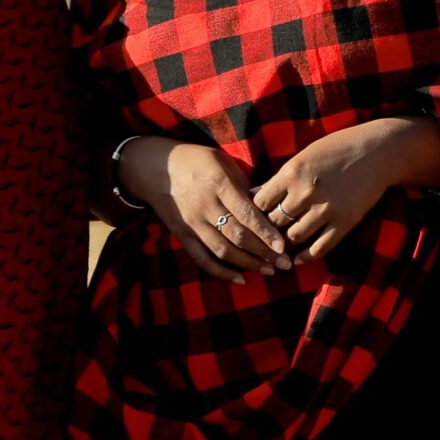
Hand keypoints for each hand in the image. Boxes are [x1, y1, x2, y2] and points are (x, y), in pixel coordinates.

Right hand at [117, 137, 289, 282]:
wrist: (155, 168)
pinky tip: (241, 279)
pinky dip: (222, 272)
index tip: (282, 246)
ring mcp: (192, 222)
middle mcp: (205, 205)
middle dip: (263, 252)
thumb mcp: (221, 161)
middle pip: (237, 235)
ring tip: (269, 270)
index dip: (265, 232)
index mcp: (218, 183)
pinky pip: (203, 258)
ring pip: (223, 250)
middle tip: (284, 263)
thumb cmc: (195, 160)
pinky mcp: (182, 235)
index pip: (246, 212)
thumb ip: (243, 184)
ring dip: (248, 264)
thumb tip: (267, 206)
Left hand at [251, 116, 439, 262]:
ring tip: (281, 245)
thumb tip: (253, 195)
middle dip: (269, 229)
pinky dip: (305, 256)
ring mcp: (326, 209)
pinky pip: (319, 248)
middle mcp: (305, 192)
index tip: (258, 215)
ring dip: (286, 242)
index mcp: (291, 172)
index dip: (257, 211)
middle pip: (275, 222)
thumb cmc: (337, 148)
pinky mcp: (344, 223)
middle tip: (265, 236)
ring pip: (293, 237)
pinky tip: (299, 258)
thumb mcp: (304, 156)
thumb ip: (280, 178)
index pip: (260, 202)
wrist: (376, 152)